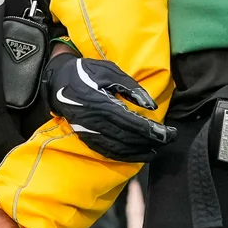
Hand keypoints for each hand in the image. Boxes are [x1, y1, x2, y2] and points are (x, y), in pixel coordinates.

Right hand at [45, 54, 169, 159]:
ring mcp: (90, 132)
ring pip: (119, 148)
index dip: (153, 131)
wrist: (57, 82)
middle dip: (151, 142)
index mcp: (103, 104)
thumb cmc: (87, 72)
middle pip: (129, 138)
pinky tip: (136, 155)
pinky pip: (107, 151)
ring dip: (139, 152)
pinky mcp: (86, 137)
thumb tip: (152, 106)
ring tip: (155, 151)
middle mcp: (96, 122)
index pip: (134, 123)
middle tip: (168, 141)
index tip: (170, 134)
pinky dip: (124, 156)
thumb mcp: (110, 71)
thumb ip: (131, 88)